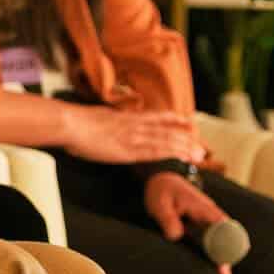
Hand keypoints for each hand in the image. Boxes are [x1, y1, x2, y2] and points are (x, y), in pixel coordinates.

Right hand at [59, 104, 203, 165]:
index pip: (157, 117)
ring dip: (183, 147)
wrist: (70, 123)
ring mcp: (133, 137)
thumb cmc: (77, 122)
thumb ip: (110, 121)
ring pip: (165, 141)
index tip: (189, 122)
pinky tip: (180, 156)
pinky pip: (154, 151)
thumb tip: (110, 123)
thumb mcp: (99, 117)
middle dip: (185, 138)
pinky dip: (169, 153)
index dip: (175, 120)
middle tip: (202, 145)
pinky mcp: (128, 150)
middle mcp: (134, 125)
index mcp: (127, 117)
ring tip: (199, 154)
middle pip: (166, 130)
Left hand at [144, 171, 233, 273]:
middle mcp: (211, 216)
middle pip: (226, 239)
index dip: (225, 245)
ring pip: (221, 242)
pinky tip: (213, 270)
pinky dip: (214, 254)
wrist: (163, 180)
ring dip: (221, 258)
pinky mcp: (203, 227)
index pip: (223, 228)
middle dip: (226, 258)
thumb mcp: (160, 203)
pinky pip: (213, 242)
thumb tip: (176, 236)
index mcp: (204, 208)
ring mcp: (209, 222)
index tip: (224, 264)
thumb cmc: (162, 191)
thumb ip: (167, 219)